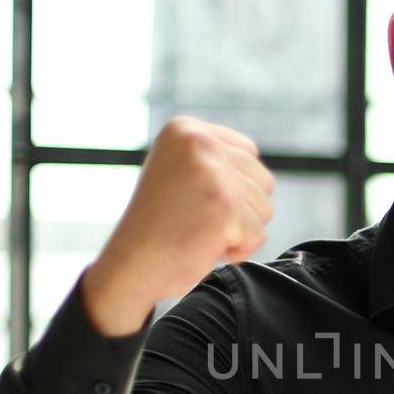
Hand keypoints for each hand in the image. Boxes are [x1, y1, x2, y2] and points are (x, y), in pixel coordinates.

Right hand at [81, 116, 274, 334]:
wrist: (130, 264)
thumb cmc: (157, 226)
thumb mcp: (178, 172)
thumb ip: (214, 160)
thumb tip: (257, 166)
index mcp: (185, 129)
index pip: (248, 152)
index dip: (233, 187)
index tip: (196, 201)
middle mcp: (199, 142)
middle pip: (262, 180)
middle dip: (240, 210)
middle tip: (197, 221)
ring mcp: (213, 173)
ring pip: (264, 208)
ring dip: (239, 231)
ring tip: (200, 233)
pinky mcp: (224, 206)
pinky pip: (257, 234)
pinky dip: (237, 250)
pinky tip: (204, 247)